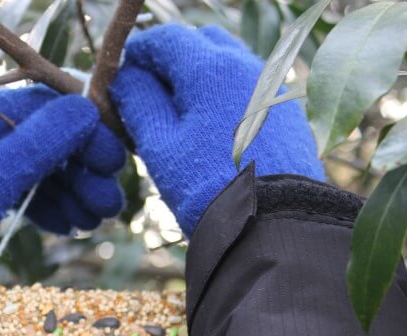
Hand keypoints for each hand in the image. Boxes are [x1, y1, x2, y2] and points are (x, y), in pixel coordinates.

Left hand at [0, 86, 124, 310]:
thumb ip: (42, 143)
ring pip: (37, 168)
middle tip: (111, 203)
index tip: (115, 161)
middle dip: (81, 173)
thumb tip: (87, 108)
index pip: (45, 108)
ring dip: (69, 193)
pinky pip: (22, 188)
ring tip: (94, 220)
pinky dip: (46, 204)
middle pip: (46, 141)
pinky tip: (67, 224)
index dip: (85, 133)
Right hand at [110, 24, 323, 235]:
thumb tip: (126, 76)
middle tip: (150, 97)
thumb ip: (138, 101)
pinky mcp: (285, 113)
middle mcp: (246, 66)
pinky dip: (223, 96)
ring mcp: (270, 88)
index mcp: (210, 67)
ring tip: (179, 118)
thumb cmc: (206, 186)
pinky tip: (211, 131)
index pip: (165, 38)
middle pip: (199, 44)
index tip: (122, 77)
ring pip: (226, 65)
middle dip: (170, 62)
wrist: (272, 225)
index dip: (137, 53)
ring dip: (198, 79)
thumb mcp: (159, 145)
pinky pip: (247, 89)